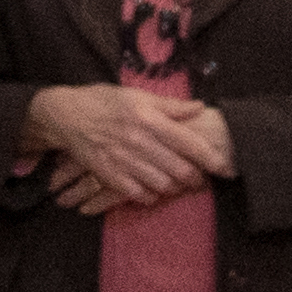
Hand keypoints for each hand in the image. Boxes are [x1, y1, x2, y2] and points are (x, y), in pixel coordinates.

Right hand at [22, 81, 216, 212]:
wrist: (66, 115)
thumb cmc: (104, 101)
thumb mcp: (137, 96)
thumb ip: (171, 105)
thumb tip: (200, 108)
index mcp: (148, 118)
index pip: (189, 143)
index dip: (213, 158)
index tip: (226, 167)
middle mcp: (138, 140)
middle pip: (180, 170)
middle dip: (196, 177)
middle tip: (200, 177)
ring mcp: (123, 160)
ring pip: (162, 184)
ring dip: (175, 186)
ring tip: (178, 182)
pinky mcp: (109, 174)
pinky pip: (138, 194)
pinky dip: (151, 195)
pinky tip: (153, 188)